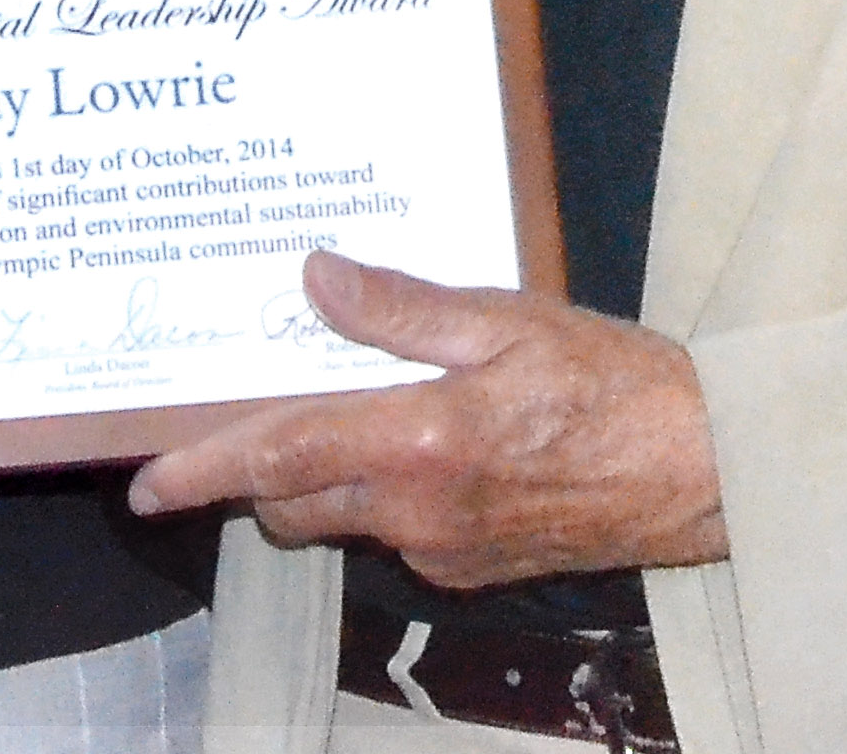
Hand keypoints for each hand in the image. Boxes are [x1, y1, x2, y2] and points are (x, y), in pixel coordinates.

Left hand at [126, 250, 726, 588]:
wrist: (700, 469)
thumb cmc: (612, 383)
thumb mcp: (507, 320)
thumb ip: (404, 308)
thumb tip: (317, 277)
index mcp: (416, 442)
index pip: (279, 457)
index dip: (203, 468)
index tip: (146, 483)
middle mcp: (415, 511)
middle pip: (293, 502)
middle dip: (259, 470)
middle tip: (257, 410)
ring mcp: (442, 549)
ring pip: (342, 520)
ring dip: (322, 480)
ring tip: (347, 413)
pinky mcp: (472, 569)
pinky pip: (398, 533)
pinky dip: (386, 494)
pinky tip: (428, 443)